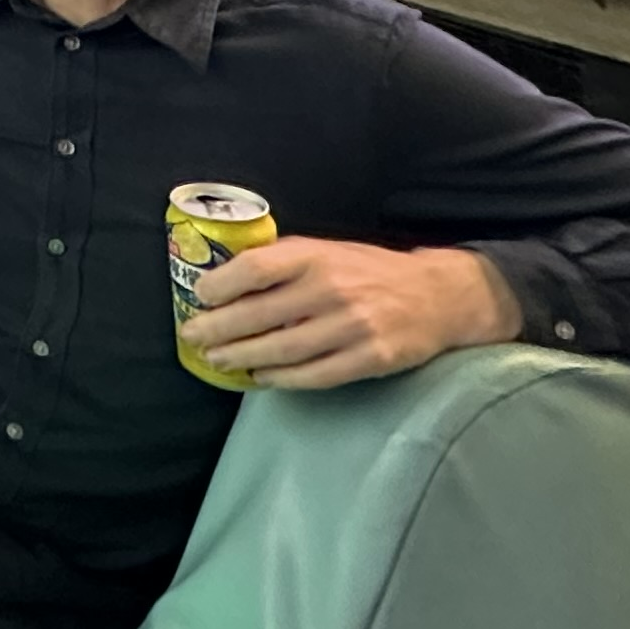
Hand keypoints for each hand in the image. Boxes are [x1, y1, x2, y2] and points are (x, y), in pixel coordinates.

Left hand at [179, 238, 517, 389]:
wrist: (436, 295)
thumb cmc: (369, 270)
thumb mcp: (327, 250)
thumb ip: (284, 262)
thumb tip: (227, 279)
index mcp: (317, 256)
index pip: (256, 268)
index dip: (221, 285)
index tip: (200, 296)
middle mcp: (332, 290)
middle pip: (260, 315)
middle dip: (218, 329)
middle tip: (193, 337)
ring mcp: (352, 328)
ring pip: (282, 350)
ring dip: (241, 358)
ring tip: (216, 360)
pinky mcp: (370, 359)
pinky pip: (313, 375)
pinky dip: (281, 378)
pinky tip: (260, 376)